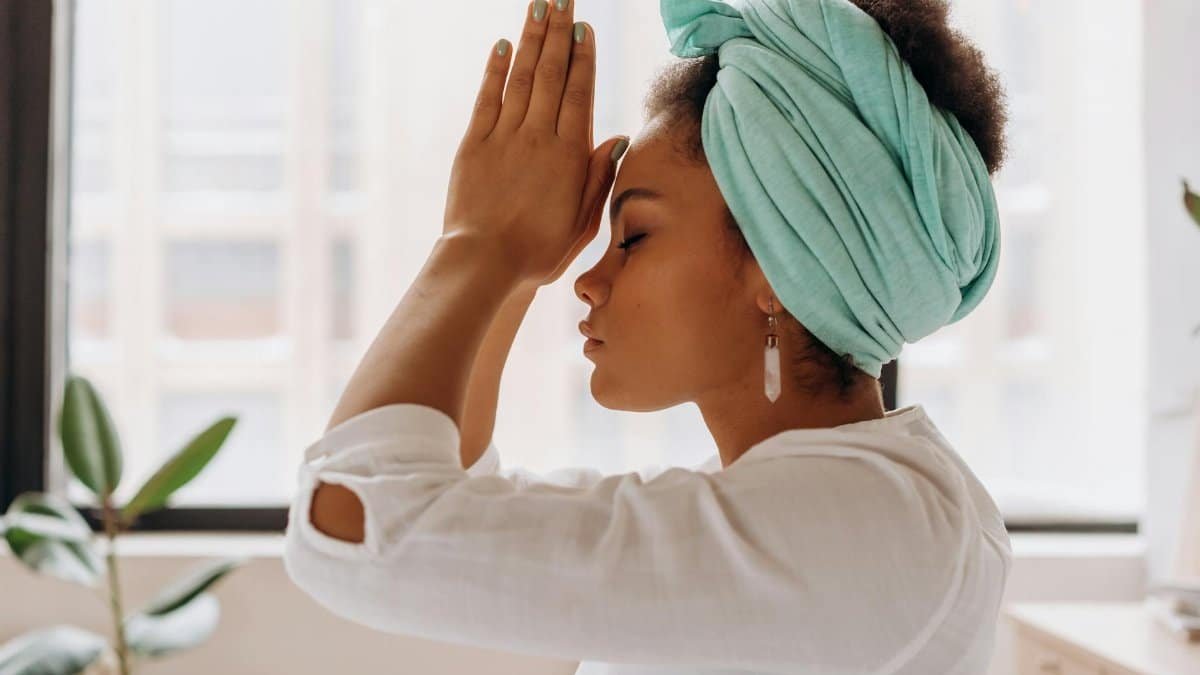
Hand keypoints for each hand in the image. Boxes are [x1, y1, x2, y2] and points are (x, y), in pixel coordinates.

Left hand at [442, 0, 626, 288]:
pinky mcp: (474, 145)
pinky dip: (496, 69)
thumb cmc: (539, 252)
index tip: (584, 26)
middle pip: (552, 73)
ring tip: (538, 6)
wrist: (485, 264)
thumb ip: (599, 177)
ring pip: (522, 77)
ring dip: (532, 39)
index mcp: (569, 155)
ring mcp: (504, 137)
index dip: (583, 56)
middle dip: (558, 32)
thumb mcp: (583, 222)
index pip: (579, 92)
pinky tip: (503, 45)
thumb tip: (617, 138)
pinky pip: (487, 98)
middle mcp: (538, 137)